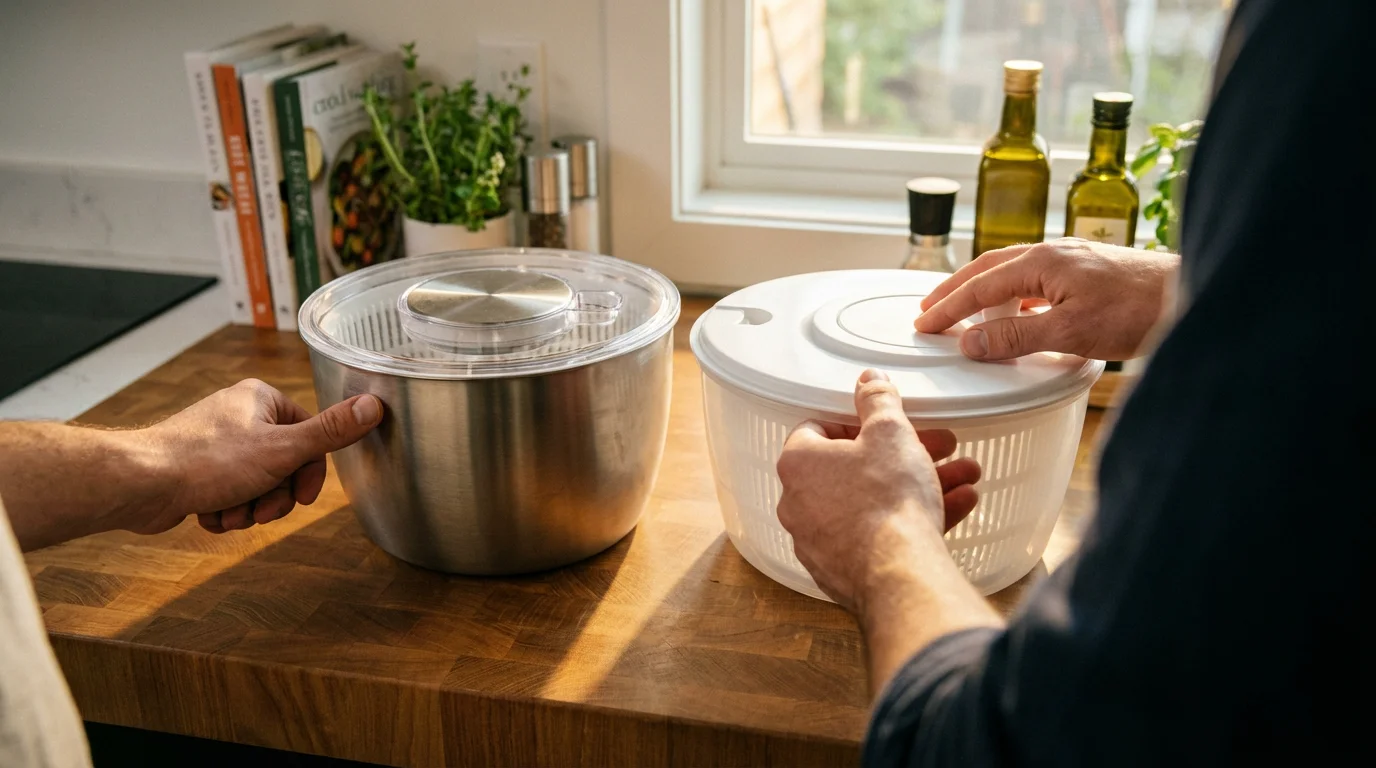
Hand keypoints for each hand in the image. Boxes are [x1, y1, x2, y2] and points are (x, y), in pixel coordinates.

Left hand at [136, 379, 382, 534]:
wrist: (140, 484)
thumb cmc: (207, 461)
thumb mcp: (282, 449)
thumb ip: (331, 432)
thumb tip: (375, 405)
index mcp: (261, 399)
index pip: (309, 436)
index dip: (308, 474)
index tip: (300, 498)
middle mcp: (239, 415)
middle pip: (283, 464)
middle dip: (274, 496)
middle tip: (261, 511)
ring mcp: (216, 442)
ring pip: (256, 484)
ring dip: (248, 508)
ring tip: (230, 513)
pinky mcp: (197, 468)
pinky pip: (228, 493)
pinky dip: (224, 510)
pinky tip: (210, 514)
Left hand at [775, 370, 980, 611]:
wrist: (898, 573)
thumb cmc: (886, 499)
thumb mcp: (890, 433)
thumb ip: (878, 402)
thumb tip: (868, 381)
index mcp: (799, 463)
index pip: (818, 430)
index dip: (858, 423)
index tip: (887, 425)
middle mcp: (799, 503)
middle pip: (854, 468)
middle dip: (904, 455)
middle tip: (939, 446)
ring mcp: (819, 541)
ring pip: (873, 502)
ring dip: (918, 485)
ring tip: (962, 477)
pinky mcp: (842, 570)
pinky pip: (878, 535)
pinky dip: (911, 520)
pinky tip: (956, 507)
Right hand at [915, 238, 1179, 360]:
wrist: (1191, 295)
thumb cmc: (1137, 310)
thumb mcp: (1069, 332)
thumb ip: (1016, 337)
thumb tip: (970, 342)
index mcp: (1041, 262)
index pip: (980, 286)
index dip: (949, 307)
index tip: (924, 325)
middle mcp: (1053, 253)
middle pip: (989, 269)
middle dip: (956, 289)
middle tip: (929, 309)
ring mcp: (1071, 260)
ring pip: (1012, 271)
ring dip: (982, 290)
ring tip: (964, 310)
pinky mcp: (1087, 271)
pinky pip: (1035, 279)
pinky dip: (1012, 294)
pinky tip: (1017, 312)